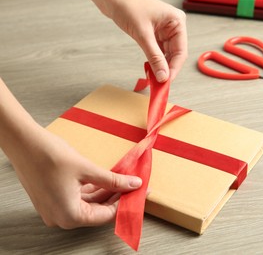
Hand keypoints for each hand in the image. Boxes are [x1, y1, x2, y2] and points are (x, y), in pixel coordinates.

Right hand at [0, 79, 141, 228]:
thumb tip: (134, 185)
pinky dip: (94, 189)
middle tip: (135, 185)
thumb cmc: (49, 156)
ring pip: (89, 203)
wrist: (23, 142)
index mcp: (70, 216)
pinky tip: (107, 178)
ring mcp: (56, 209)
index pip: (106, 215)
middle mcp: (61, 218)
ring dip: (107, 192)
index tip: (141, 192)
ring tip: (124, 179)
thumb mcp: (87, 170)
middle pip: (98, 210)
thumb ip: (113, 180)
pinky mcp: (54, 199)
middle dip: (117, 196)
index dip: (125, 202)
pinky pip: (79, 197)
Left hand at [88, 0, 187, 81]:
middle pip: (175, 54)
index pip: (180, 51)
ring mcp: (164, 30)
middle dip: (167, 69)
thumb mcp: (143, 34)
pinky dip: (155, 61)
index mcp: (177, 21)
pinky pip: (158, 52)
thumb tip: (163, 75)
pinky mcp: (155, 34)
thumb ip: (154, 57)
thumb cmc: (127, 5)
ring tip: (154, 79)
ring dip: (161, 67)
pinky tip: (151, 69)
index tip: (166, 81)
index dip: (174, 68)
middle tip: (160, 84)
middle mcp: (173, 26)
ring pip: (167, 55)